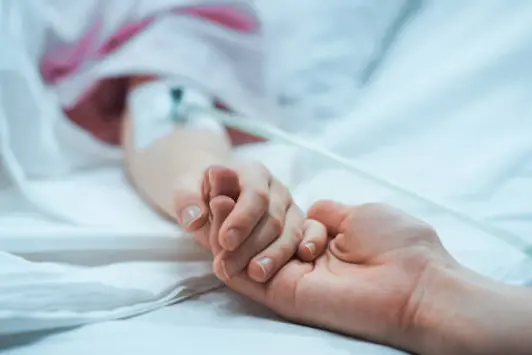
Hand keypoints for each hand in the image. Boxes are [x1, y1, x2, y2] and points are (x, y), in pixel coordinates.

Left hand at [174, 162, 327, 282]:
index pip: (254, 195)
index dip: (242, 219)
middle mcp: (276, 188)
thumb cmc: (199, 197)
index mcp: (252, 173)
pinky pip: (309, 235)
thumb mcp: (184, 193)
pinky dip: (309, 245)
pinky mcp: (297, 226)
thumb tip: (195, 218)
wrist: (213, 200)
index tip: (225, 241)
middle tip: (227, 269)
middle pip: (273, 217)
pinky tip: (304, 258)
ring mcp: (290, 207)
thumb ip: (187, 202)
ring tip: (256, 275)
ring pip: (291, 231)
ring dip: (275, 255)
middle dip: (251, 246)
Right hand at [216, 201, 458, 353]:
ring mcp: (291, 279)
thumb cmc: (398, 244)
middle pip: (253, 236)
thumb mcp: (358, 215)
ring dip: (223, 226)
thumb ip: (326, 213)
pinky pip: (244, 278)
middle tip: (213, 182)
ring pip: (243, 254)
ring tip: (212, 196)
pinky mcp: (285, 295)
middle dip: (230, 209)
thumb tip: (309, 208)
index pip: (273, 221)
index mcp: (319, 242)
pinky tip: (211, 226)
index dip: (250, 200)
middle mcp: (301, 261)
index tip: (231, 177)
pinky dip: (224, 253)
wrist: (417, 280)